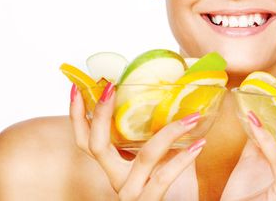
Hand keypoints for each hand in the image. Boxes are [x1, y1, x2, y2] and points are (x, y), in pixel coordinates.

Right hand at [69, 83, 204, 200]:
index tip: (77, 87)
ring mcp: (131, 193)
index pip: (87, 140)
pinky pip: (164, 177)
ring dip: (171, 132)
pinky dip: (184, 158)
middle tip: (110, 86)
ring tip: (192, 116)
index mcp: (116, 167)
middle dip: (100, 114)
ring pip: (145, 156)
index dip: (77, 116)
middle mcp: (117, 179)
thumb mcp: (162, 162)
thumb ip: (164, 139)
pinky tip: (199, 144)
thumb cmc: (172, 192)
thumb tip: (179, 104)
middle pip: (96, 146)